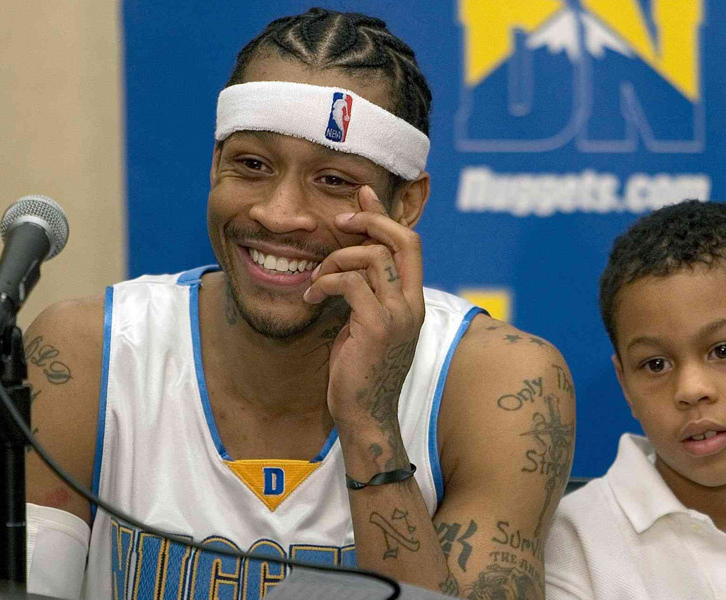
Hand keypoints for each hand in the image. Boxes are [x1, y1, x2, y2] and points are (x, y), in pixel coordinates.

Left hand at [303, 185, 424, 471]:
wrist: (365, 415)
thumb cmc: (361, 371)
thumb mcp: (367, 325)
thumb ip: (368, 293)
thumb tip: (349, 263)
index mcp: (413, 301)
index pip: (410, 243)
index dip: (385, 215)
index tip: (362, 196)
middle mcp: (412, 304)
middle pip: (402, 239)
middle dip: (369, 221)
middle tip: (340, 222)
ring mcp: (397, 315)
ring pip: (372, 257)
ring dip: (335, 259)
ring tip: (317, 279)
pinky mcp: (375, 327)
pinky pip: (349, 282)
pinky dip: (325, 282)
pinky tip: (312, 297)